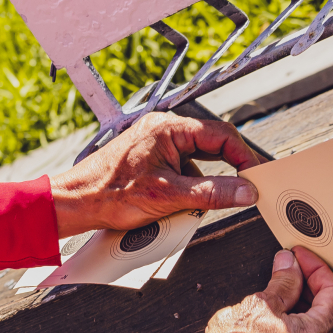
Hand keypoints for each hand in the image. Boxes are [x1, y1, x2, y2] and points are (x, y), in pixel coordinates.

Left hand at [50, 112, 266, 236]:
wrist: (77, 201)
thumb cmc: (111, 193)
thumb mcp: (171, 196)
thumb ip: (213, 192)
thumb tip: (245, 191)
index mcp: (169, 128)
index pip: (222, 136)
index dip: (244, 157)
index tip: (256, 177)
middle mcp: (162, 129)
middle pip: (210, 146)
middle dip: (224, 170)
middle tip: (240, 190)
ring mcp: (154, 142)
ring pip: (194, 160)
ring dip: (199, 182)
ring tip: (190, 203)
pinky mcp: (147, 157)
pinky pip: (177, 168)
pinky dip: (183, 186)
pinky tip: (173, 204)